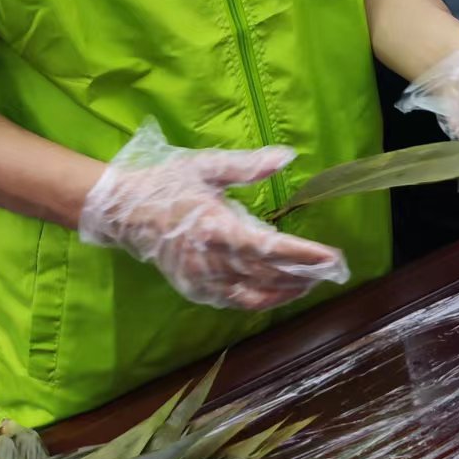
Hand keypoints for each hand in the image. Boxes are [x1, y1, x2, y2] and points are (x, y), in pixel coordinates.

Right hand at [79, 121, 348, 311]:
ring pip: (253, 295)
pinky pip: (234, 301)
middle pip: (267, 275)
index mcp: (214, 227)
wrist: (124, 212)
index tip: (330, 257)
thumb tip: (287, 157)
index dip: (302, 255)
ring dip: (286, 290)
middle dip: (304, 274)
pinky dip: (261, 300)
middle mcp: (209, 260)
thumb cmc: (168, 184)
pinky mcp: (194, 289)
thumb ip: (248, 165)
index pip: (269, 247)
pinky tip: (280, 292)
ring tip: (314, 282)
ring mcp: (200, 280)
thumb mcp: (207, 166)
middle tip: (334, 270)